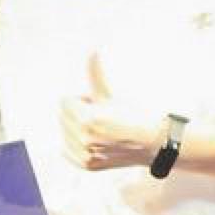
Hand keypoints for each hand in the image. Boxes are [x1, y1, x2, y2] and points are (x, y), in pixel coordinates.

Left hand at [56, 49, 167, 173]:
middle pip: (63, 116)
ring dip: (76, 128)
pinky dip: (76, 145)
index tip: (98, 103)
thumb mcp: (111, 95)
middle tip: (101, 116)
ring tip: (100, 129)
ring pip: (64, 133)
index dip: (82, 99)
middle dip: (78, 112)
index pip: (65, 100)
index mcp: (87, 119)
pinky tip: (94, 141)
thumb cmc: (132, 115)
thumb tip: (92, 48)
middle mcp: (84, 139)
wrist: (152, 143)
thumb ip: (96, 74)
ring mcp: (85, 155)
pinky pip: (66, 151)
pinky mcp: (87, 166)